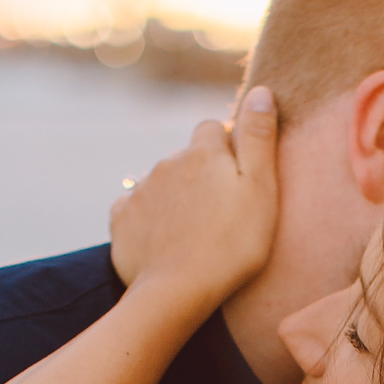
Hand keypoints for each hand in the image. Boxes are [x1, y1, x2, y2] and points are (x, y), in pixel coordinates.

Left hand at [108, 86, 279, 308]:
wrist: (177, 292)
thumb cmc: (231, 246)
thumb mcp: (261, 190)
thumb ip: (259, 138)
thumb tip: (261, 91)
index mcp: (204, 151)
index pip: (214, 129)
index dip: (227, 151)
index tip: (238, 182)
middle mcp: (168, 161)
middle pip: (187, 157)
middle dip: (200, 175)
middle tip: (219, 215)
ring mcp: (141, 189)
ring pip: (162, 182)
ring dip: (175, 197)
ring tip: (192, 233)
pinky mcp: (121, 218)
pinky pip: (135, 208)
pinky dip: (148, 218)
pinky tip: (163, 240)